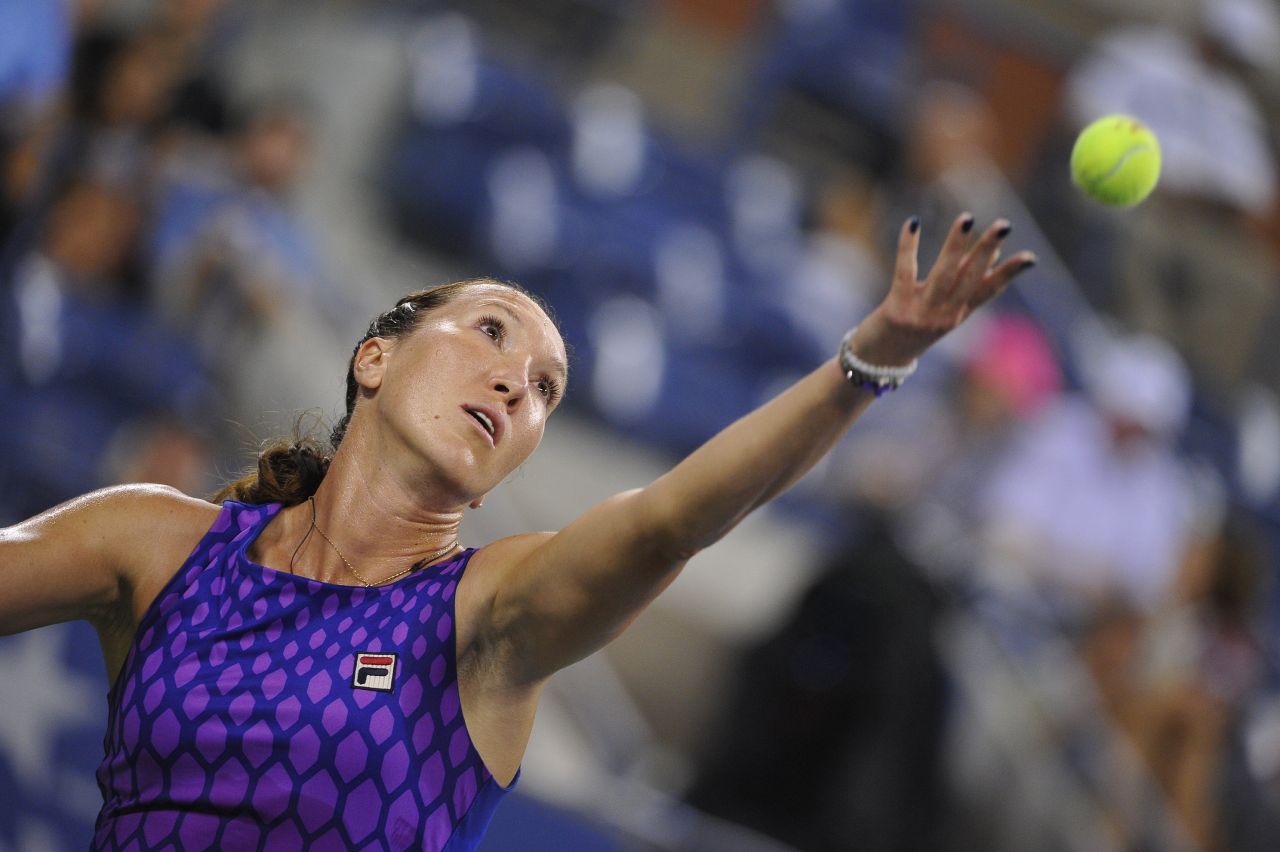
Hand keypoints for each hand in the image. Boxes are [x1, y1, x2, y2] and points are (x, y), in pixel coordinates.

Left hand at [851, 213, 1037, 365]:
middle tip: (1004, 225)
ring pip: (944, 273)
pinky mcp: (896, 308)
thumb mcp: (943, 311)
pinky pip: (905, 271)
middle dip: (987, 250)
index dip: (1009, 274)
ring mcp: (921, 313)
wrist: (878, 361)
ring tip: (967, 219)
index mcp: (958, 315)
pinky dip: (910, 246)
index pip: (989, 292)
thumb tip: (993, 253)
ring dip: (956, 244)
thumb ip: (964, 285)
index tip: (1031, 257)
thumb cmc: (912, 330)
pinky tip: (914, 223)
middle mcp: (944, 315)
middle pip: (970, 278)